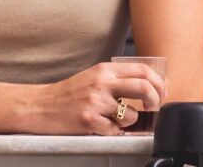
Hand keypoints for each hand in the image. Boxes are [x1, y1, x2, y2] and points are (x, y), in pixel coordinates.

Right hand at [27, 61, 167, 134]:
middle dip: (155, 100)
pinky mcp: (89, 120)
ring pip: (131, 114)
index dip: (159, 82)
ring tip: (116, 120)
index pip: (142, 70)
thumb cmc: (68, 93)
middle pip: (144, 87)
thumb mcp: (93, 77)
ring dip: (130, 121)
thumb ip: (116, 79)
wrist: (39, 105)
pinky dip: (113, 132)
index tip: (163, 92)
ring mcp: (95, 102)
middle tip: (154, 107)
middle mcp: (102, 83)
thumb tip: (147, 86)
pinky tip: (102, 127)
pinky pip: (114, 130)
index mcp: (104, 70)